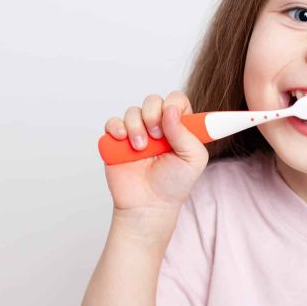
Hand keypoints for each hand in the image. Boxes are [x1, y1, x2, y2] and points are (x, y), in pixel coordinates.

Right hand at [103, 90, 209, 215]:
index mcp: (179, 127)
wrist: (149, 205)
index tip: (171, 118)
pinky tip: (124, 141)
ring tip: (141, 148)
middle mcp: (157, 126)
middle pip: (153, 101)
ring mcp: (136, 132)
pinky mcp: (117, 141)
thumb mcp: (193, 159)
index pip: (176, 100)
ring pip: (133, 111)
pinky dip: (116, 128)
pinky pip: (112, 123)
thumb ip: (186, 134)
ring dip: (136, 127)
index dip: (173, 105)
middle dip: (153, 114)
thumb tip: (170, 110)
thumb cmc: (174, 184)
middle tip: (157, 136)